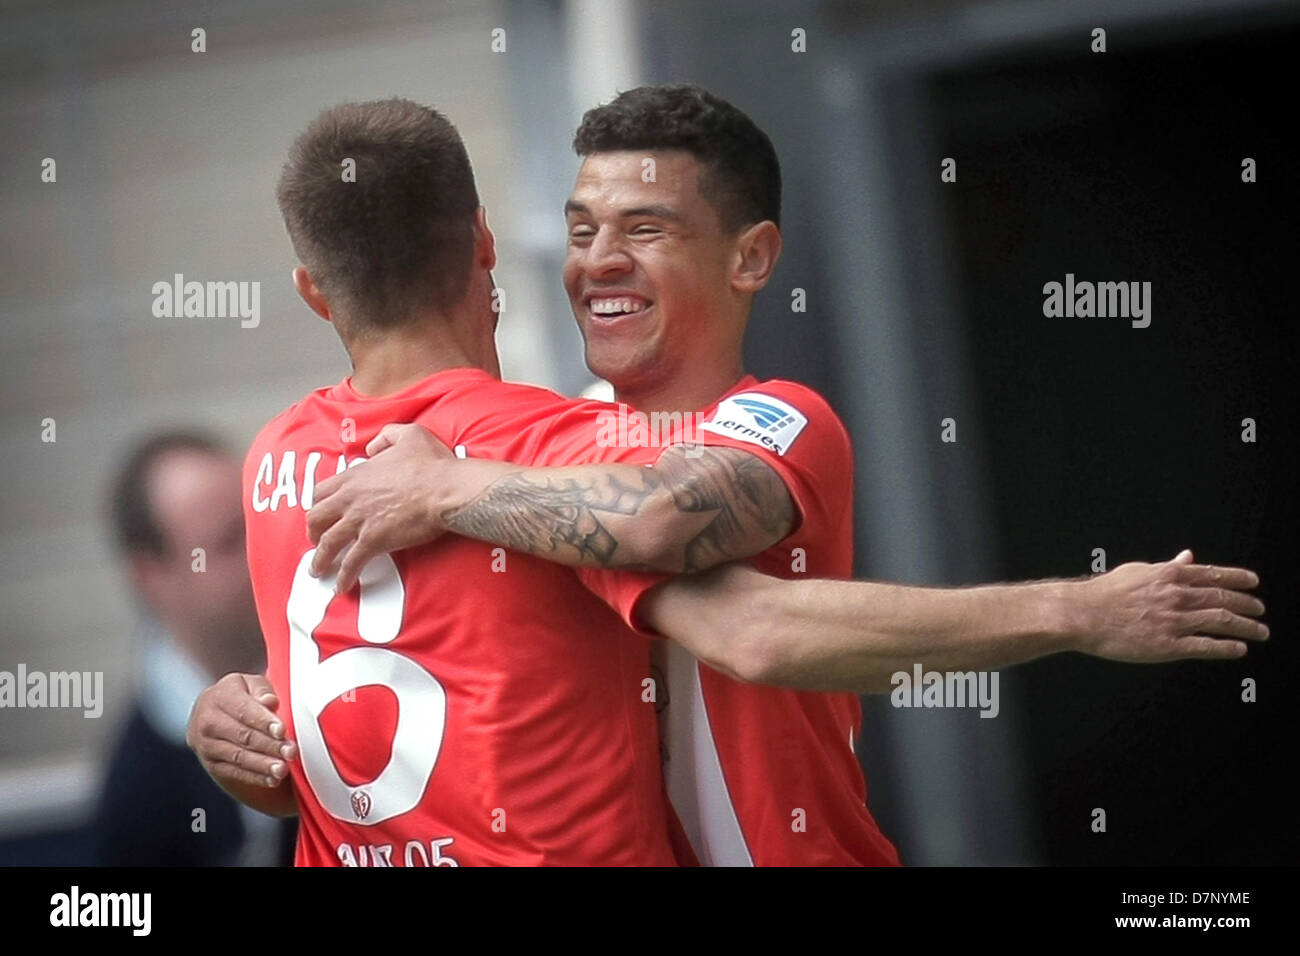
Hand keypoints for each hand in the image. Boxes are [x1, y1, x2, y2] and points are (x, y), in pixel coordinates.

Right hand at [186, 673, 296, 789]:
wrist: (214, 713)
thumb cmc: (241, 696)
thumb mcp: (252, 684)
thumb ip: (262, 690)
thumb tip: (269, 701)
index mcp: (220, 695)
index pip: (244, 710)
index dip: (264, 721)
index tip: (282, 730)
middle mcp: (208, 720)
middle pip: (242, 735)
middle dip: (269, 745)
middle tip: (290, 752)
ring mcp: (206, 744)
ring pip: (238, 757)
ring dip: (263, 765)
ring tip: (283, 769)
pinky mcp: (211, 763)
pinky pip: (234, 772)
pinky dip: (255, 777)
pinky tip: (272, 779)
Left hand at [307, 423, 455, 592]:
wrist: (445, 489)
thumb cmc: (432, 464)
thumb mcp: (409, 435)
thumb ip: (386, 437)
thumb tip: (373, 447)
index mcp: (356, 475)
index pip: (322, 491)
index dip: (319, 505)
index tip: (321, 513)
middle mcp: (351, 498)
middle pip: (316, 517)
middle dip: (312, 532)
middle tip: (316, 541)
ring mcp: (360, 520)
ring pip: (328, 543)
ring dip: (321, 559)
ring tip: (319, 570)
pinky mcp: (374, 540)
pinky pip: (352, 562)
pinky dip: (344, 576)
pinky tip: (342, 585)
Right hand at [1071, 549, 1266, 660]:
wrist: (1082, 615)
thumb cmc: (1104, 593)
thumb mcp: (1138, 571)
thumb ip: (1167, 566)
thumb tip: (1188, 557)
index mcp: (1169, 576)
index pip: (1213, 574)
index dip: (1238, 578)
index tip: (1253, 583)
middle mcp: (1176, 596)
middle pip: (1223, 598)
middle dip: (1248, 604)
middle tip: (1260, 610)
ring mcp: (1174, 621)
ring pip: (1221, 621)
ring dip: (1247, 627)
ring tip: (1260, 631)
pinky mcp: (1167, 645)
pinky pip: (1206, 646)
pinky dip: (1227, 648)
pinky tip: (1239, 649)